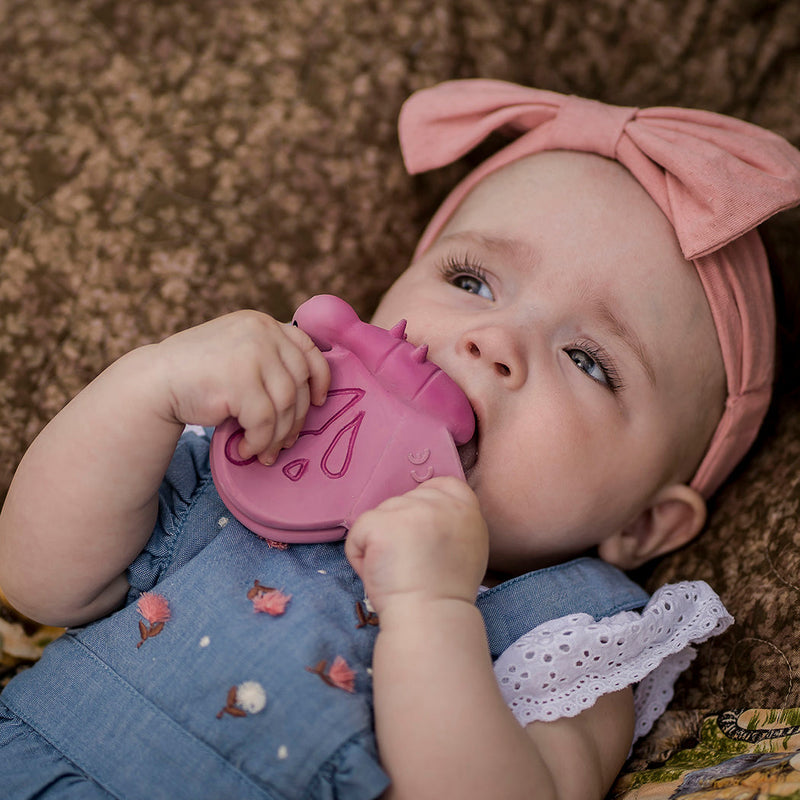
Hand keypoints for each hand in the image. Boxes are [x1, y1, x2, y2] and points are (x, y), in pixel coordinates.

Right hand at [154, 310, 329, 463]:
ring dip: (278, 435)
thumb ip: (269, 358)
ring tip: (264, 451)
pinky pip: (265, 421)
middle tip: (286, 442)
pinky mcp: (240, 381)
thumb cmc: (199, 373)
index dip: (320, 378)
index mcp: (263, 324)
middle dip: (297, 419)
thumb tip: (312, 393)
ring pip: (286, 405)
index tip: (320, 401)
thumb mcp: (238, 350)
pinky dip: (259, 441)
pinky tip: (245, 448)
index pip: (308, 348)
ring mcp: (251, 354)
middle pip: (299, 383)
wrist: (155, 381)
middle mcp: (261, 333)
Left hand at [345, 477, 488, 613]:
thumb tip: (424, 517)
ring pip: (379, 516)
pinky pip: (358, 533)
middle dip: (398, 529)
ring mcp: (410, 510)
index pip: (441, 484)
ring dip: (379, 544)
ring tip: (396, 572)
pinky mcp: (381, 523)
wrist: (431, 617)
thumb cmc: (445, 594)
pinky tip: (379, 575)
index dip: (423, 504)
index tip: (420, 533)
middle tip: (410, 564)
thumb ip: (452, 523)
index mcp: (466, 509)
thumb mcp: (468, 548)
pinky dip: (360, 557)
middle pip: (404, 501)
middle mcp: (440, 503)